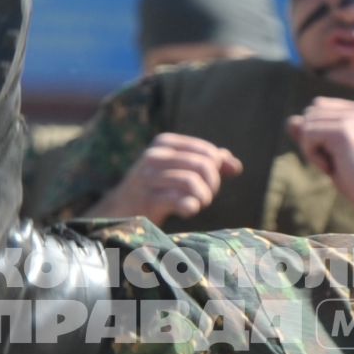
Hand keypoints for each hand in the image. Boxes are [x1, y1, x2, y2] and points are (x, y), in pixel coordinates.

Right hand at [89, 133, 242, 223]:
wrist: (117, 211)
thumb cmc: (154, 188)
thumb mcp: (178, 168)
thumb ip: (208, 163)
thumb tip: (236, 166)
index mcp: (164, 142)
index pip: (208, 152)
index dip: (218, 170)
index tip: (210, 184)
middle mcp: (154, 155)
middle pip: (204, 166)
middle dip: (212, 185)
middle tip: (205, 197)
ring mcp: (148, 178)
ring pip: (194, 182)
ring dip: (203, 198)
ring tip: (196, 204)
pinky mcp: (146, 200)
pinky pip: (180, 201)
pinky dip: (190, 207)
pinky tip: (187, 211)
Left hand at [286, 97, 353, 222]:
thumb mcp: (331, 153)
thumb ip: (312, 134)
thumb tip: (290, 121)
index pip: (318, 107)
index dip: (316, 133)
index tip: (336, 154)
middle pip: (310, 113)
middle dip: (312, 140)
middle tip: (333, 161)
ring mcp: (353, 118)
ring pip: (307, 124)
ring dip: (312, 149)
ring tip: (334, 164)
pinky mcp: (344, 130)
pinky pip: (308, 135)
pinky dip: (312, 156)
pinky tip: (332, 167)